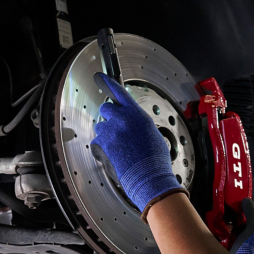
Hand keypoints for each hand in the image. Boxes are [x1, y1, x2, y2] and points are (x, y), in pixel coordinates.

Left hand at [91, 72, 183, 213]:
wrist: (149, 177)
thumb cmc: (155, 160)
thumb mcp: (153, 134)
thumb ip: (138, 124)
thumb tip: (130, 124)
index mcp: (138, 115)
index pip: (120, 93)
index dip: (108, 82)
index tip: (99, 76)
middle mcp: (124, 120)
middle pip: (106, 109)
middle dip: (109, 117)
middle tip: (117, 129)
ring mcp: (112, 131)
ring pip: (101, 128)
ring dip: (108, 135)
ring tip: (121, 148)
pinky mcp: (104, 144)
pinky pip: (98, 142)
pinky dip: (104, 148)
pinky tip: (116, 155)